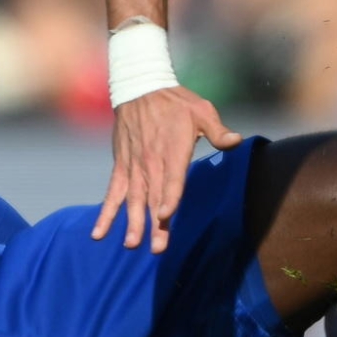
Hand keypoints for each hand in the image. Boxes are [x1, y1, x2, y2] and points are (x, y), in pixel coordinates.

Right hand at [91, 85, 241, 252]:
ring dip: (132, 223)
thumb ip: (218, 130)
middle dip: (154, 224)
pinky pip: (112, 193)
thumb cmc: (176, 102)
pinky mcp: (121, 166)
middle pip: (153, 197)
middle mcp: (151, 162)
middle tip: (156, 248)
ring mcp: (134, 166)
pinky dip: (106, 213)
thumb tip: (236, 141)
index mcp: (173, 151)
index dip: (168, 197)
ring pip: (132, 199)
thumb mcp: (202, 111)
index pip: (171, 178)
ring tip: (132, 245)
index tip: (164, 214)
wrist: (140, 88)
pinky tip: (99, 233)